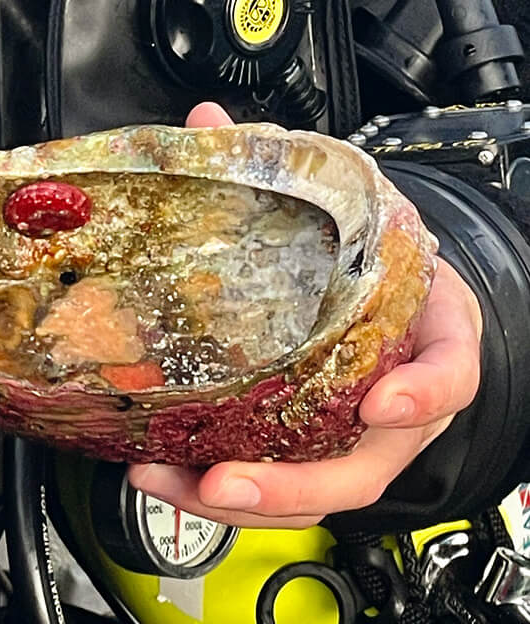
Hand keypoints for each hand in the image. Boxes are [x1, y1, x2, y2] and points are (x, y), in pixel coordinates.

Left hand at [127, 101, 482, 531]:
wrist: (401, 289)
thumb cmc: (380, 254)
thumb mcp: (353, 201)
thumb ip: (284, 163)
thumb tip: (206, 121)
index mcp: (431, 332)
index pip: (449, 370)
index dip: (423, 393)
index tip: (383, 403)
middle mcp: (405, 401)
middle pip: (368, 463)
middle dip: (293, 482)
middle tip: (226, 478)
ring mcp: (366, 437)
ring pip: (321, 490)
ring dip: (247, 501)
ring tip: (176, 483)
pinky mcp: (325, 454)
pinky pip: (286, 487)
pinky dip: (230, 493)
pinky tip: (173, 477)